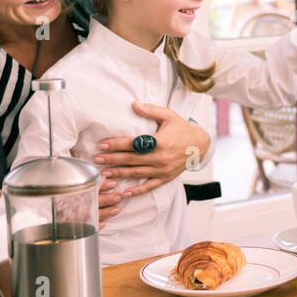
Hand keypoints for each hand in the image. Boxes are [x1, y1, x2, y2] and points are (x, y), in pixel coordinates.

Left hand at [94, 103, 210, 198]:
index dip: (116, 144)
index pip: (133, 143)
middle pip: (131, 159)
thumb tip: (133, 104)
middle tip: (97, 159)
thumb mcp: (169, 116)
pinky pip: (150, 186)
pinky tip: (126, 192)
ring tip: (104, 174)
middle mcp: (160, 157)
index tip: (102, 144)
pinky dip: (138, 190)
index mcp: (160, 141)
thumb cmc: (182, 129)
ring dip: (119, 174)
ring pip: (137, 173)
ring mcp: (163, 169)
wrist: (199, 145)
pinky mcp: (166, 177)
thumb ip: (151, 110)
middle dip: (112, 159)